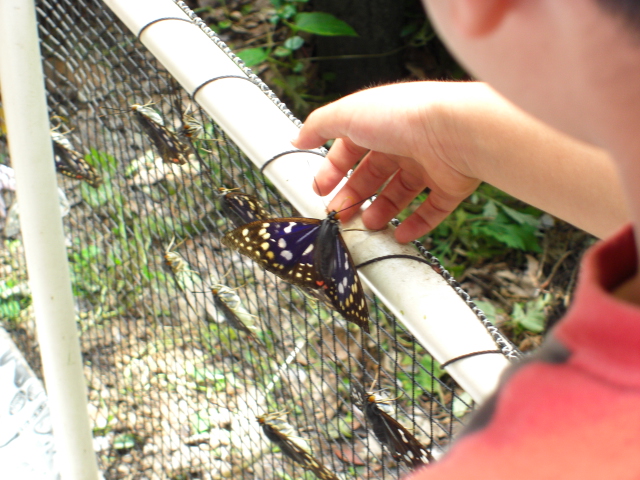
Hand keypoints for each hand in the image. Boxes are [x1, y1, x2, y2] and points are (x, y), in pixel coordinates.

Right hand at [293, 82, 485, 242]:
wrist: (456, 131)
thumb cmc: (402, 117)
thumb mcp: (348, 114)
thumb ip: (319, 125)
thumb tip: (297, 138)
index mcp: (381, 124)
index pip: (351, 149)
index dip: (333, 169)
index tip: (320, 190)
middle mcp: (405, 143)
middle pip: (373, 175)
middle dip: (354, 196)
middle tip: (340, 215)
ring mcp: (430, 164)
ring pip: (401, 193)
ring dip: (381, 211)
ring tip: (367, 225)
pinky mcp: (452, 186)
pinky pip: (432, 210)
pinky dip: (416, 224)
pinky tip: (400, 235)